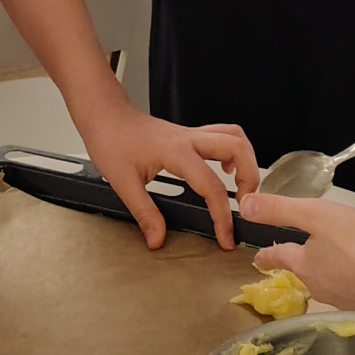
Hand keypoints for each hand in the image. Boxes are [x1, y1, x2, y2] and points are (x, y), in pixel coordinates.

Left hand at [75, 98, 259, 249]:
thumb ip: (144, 212)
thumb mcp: (123, 182)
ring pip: (234, 137)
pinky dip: (233, 151)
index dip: (222, 215)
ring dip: (246, 161)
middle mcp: (189, 139)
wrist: (105, 115)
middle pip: (237, 148)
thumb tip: (157, 239)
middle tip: (245, 205)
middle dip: (250, 178)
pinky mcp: (188, 134)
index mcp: (176, 152)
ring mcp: (191, 134)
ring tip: (242, 188)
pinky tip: (226, 168)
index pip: (210, 186)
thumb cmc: (111, 141)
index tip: (225, 237)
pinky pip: (222, 135)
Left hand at [245, 191, 354, 310]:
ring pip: (340, 262)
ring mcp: (345, 296)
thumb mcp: (313, 215)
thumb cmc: (353, 243)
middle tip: (341, 219)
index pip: (279, 257)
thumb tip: (246, 206)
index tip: (259, 258)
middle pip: (314, 259)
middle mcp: (320, 284)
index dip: (268, 254)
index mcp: (304, 264)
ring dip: (351, 242)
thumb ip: (279, 210)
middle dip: (325, 237)